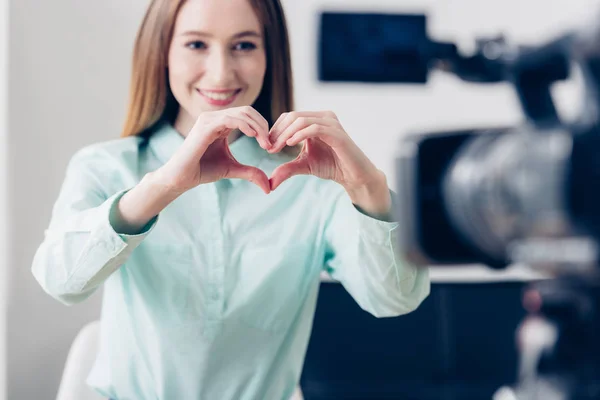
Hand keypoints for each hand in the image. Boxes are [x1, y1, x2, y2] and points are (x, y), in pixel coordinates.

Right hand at [155, 106, 272, 195]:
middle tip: (270, 144)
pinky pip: (230, 119)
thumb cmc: (202, 170)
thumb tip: (268, 188)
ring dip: (257, 127)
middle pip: (247, 111)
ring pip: (241, 113)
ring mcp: (209, 119)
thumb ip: (250, 173)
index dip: (262, 127)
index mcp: (222, 123)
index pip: (248, 115)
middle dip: (263, 126)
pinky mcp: (205, 126)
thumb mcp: (232, 169)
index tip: (270, 145)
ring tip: (265, 143)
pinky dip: (245, 125)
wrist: (181, 177)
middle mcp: (215, 117)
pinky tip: (253, 136)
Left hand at [267, 111, 381, 190]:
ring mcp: (331, 123)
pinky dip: (299, 135)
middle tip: (269, 148)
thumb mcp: (304, 165)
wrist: (353, 175)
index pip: (289, 117)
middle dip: (278, 132)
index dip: (276, 130)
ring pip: (301, 120)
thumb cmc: (331, 166)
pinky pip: (314, 128)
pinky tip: (290, 144)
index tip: (267, 146)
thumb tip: (269, 182)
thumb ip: (287, 169)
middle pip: (293, 116)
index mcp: (315, 120)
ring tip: (277, 148)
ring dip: (285, 134)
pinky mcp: (337, 132)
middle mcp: (323, 116)